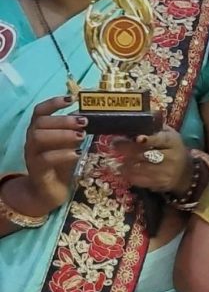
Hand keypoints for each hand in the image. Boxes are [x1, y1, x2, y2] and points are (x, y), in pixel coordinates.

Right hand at [16, 96, 84, 213]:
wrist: (49, 192)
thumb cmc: (61, 165)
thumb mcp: (71, 145)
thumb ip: (76, 132)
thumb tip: (92, 118)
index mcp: (40, 131)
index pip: (40, 111)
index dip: (53, 103)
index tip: (72, 99)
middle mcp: (32, 140)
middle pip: (40, 122)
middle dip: (63, 120)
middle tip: (84, 122)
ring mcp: (32, 155)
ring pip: (39, 138)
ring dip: (62, 134)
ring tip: (82, 136)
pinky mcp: (36, 170)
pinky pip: (45, 159)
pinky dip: (63, 154)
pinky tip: (77, 154)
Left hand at [117, 128, 192, 194]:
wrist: (185, 171)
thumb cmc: (172, 148)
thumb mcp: (168, 135)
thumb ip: (154, 128)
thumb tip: (135, 119)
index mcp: (172, 142)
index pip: (161, 140)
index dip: (150, 139)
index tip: (137, 138)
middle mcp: (171, 157)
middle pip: (146, 154)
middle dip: (128, 149)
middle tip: (115, 145)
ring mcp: (166, 172)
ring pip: (140, 168)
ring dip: (126, 163)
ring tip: (119, 160)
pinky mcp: (160, 184)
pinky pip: (140, 180)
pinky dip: (128, 175)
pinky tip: (124, 170)